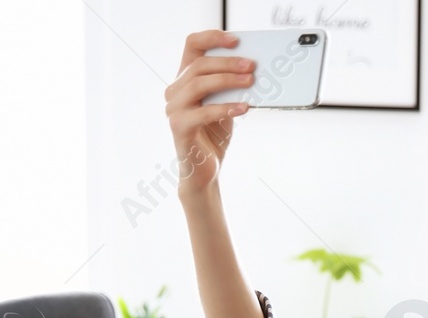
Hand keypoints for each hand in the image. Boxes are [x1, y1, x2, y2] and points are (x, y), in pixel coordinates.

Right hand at [166, 30, 255, 193]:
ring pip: (199, 84)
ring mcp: (174, 108)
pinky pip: (204, 112)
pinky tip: (244, 107)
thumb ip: (231, 88)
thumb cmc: (214, 136)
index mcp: (184, 80)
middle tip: (251, 66)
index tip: (235, 40)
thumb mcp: (225, 105)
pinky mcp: (179, 126)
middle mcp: (174, 91)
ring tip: (250, 82)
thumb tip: (252, 71)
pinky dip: (226, 108)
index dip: (212, 37)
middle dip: (228, 63)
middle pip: (199, 65)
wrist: (205, 171)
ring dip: (227, 80)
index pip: (192, 46)